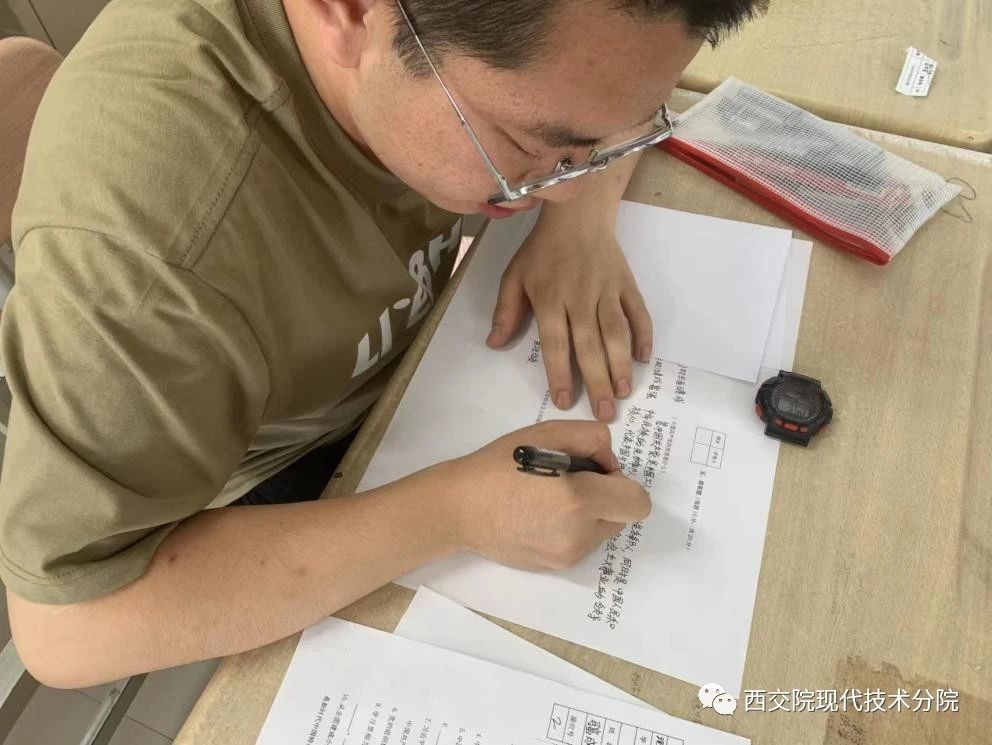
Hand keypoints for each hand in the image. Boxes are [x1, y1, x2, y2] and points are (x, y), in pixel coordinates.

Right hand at [440, 420, 651, 570]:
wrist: (460, 508)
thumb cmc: (500, 465)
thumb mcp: (547, 432)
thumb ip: (593, 439)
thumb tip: (609, 466)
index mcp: (580, 500)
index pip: (637, 502)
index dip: (621, 482)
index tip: (594, 472)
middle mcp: (579, 534)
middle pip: (622, 517)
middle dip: (606, 497)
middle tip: (570, 481)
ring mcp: (567, 555)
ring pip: (602, 532)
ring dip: (589, 514)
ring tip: (549, 499)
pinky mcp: (555, 567)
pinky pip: (581, 544)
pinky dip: (571, 529)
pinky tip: (539, 515)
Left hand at [486, 216, 652, 421]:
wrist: (577, 214)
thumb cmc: (542, 251)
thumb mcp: (514, 276)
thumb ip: (506, 311)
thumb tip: (494, 344)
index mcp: (550, 298)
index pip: (556, 343)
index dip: (560, 373)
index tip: (563, 401)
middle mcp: (580, 297)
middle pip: (590, 345)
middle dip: (596, 381)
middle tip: (603, 414)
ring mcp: (606, 290)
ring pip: (616, 332)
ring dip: (621, 364)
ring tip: (623, 392)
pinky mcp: (626, 284)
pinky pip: (638, 312)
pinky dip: (644, 334)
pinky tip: (644, 359)